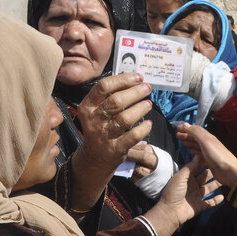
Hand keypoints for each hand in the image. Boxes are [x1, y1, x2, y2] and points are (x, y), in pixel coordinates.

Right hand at [70, 73, 153, 209]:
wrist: (94, 157)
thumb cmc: (100, 127)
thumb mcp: (96, 111)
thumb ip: (110, 96)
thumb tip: (134, 79)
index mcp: (87, 106)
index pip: (104, 87)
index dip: (123, 80)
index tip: (138, 77)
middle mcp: (93, 120)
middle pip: (116, 101)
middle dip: (135, 92)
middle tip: (147, 89)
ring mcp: (104, 135)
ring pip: (125, 118)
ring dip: (140, 108)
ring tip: (148, 104)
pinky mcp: (115, 148)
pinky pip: (132, 136)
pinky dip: (143, 129)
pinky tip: (149, 123)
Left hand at [143, 155, 223, 235]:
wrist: (170, 211)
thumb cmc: (173, 192)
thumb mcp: (180, 177)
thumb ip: (190, 167)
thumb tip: (198, 155)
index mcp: (187, 178)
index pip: (198, 168)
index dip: (205, 163)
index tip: (213, 157)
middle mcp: (193, 186)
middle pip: (205, 178)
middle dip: (213, 173)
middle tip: (223, 168)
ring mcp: (197, 196)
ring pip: (209, 189)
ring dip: (216, 185)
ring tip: (225, 180)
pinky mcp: (200, 206)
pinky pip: (210, 203)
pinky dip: (216, 200)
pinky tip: (222, 197)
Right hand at [176, 123, 236, 188]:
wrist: (229, 171)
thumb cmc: (218, 156)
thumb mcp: (205, 142)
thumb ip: (195, 133)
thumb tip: (186, 124)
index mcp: (208, 137)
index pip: (195, 129)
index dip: (186, 128)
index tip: (177, 128)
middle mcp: (209, 143)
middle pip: (196, 137)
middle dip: (186, 135)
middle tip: (177, 135)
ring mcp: (209, 152)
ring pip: (197, 145)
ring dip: (190, 142)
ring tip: (182, 142)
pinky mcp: (209, 160)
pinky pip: (200, 153)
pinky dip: (194, 151)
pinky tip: (191, 153)